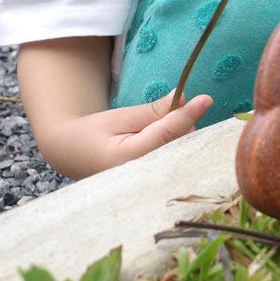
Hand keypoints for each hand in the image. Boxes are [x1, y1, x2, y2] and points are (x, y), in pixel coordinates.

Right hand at [51, 89, 213, 178]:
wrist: (73, 155)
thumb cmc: (94, 133)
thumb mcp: (119, 117)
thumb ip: (151, 112)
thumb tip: (182, 97)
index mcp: (128, 158)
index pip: (166, 133)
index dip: (187, 114)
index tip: (206, 98)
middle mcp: (142, 175)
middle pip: (179, 143)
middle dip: (181, 123)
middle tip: (166, 111)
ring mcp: (150, 183)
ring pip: (181, 150)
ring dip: (179, 133)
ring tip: (151, 131)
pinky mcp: (156, 183)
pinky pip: (177, 159)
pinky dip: (177, 144)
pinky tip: (161, 139)